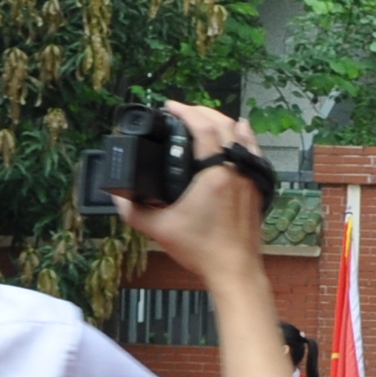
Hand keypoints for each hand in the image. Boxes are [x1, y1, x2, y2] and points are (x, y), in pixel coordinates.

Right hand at [114, 103, 268, 275]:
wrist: (235, 270)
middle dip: (203, 111)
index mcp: (215, 174)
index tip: (170, 106)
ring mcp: (251, 177)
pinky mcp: (258, 187)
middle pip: (225, 124)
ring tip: (205, 116)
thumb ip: (133, 210)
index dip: (186, 112)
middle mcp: (237, 170)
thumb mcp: (159, 229)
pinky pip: (254, 151)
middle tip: (183, 110)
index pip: (204, 128)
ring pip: (242, 135)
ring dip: (223, 120)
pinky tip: (239, 131)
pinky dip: (243, 136)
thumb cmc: (202, 250)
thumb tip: (117, 196)